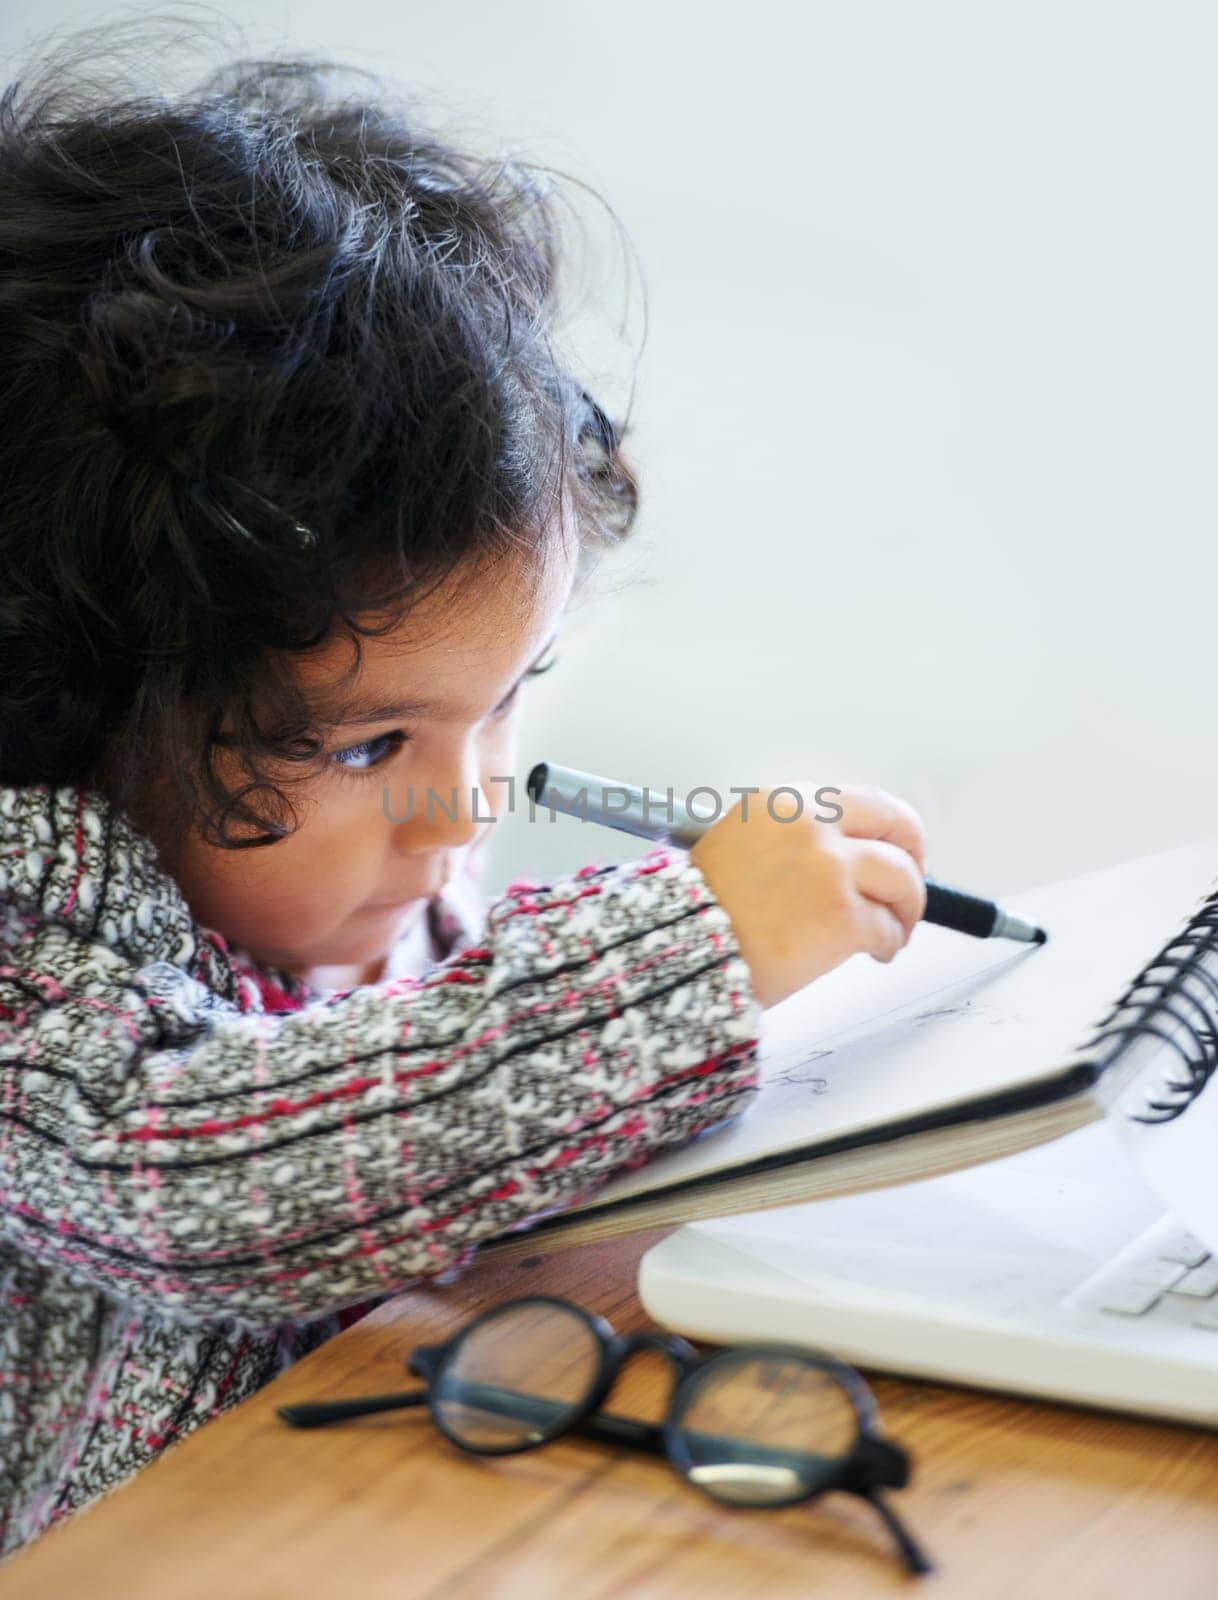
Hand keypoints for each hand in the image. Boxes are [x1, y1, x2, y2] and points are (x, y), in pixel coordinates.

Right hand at [688, 782, 926, 1009]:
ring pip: (901, 879)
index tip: (897, 844)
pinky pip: (887, 926)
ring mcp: (832, 870)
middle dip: (913, 859)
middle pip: (896, 828)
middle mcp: (811, 827)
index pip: (864, 801)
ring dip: (905, 908)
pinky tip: (876, 951)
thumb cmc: (701, 910)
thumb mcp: (740, 843)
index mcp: (784, 803)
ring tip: (893, 928)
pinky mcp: (843, 916)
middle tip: (910, 884)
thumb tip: (841, 854)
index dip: (891, 827)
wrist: (683, 951)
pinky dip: (889, 942)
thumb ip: (793, 839)